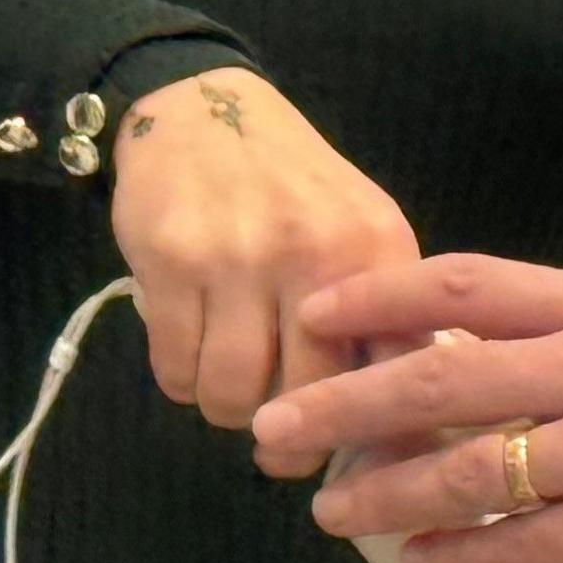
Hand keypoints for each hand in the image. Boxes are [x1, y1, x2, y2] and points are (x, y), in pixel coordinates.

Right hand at [113, 69, 419, 436]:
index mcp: (375, 248)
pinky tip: (191, 346)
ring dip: (226, 406)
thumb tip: (387, 433)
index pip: (392, 371)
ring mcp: (238, 255)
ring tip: (230, 377)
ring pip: (231, 396)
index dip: (371, 433)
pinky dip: (181, 380)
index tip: (347, 452)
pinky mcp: (171, 260)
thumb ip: (379, 320)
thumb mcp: (359, 235)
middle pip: (305, 401)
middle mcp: (313, 251)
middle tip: (276, 433)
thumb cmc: (292, 190)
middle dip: (288, 438)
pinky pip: (174, 372)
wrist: (206, 110)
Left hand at [252, 257, 562, 562]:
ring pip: (467, 465)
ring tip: (330, 508)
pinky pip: (522, 544)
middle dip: (343, 403)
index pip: (469, 285)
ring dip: (384, 491)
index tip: (317, 315)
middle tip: (275, 428)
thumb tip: (487, 361)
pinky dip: (460, 552)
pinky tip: (422, 559)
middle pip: (440, 374)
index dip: (380, 298)